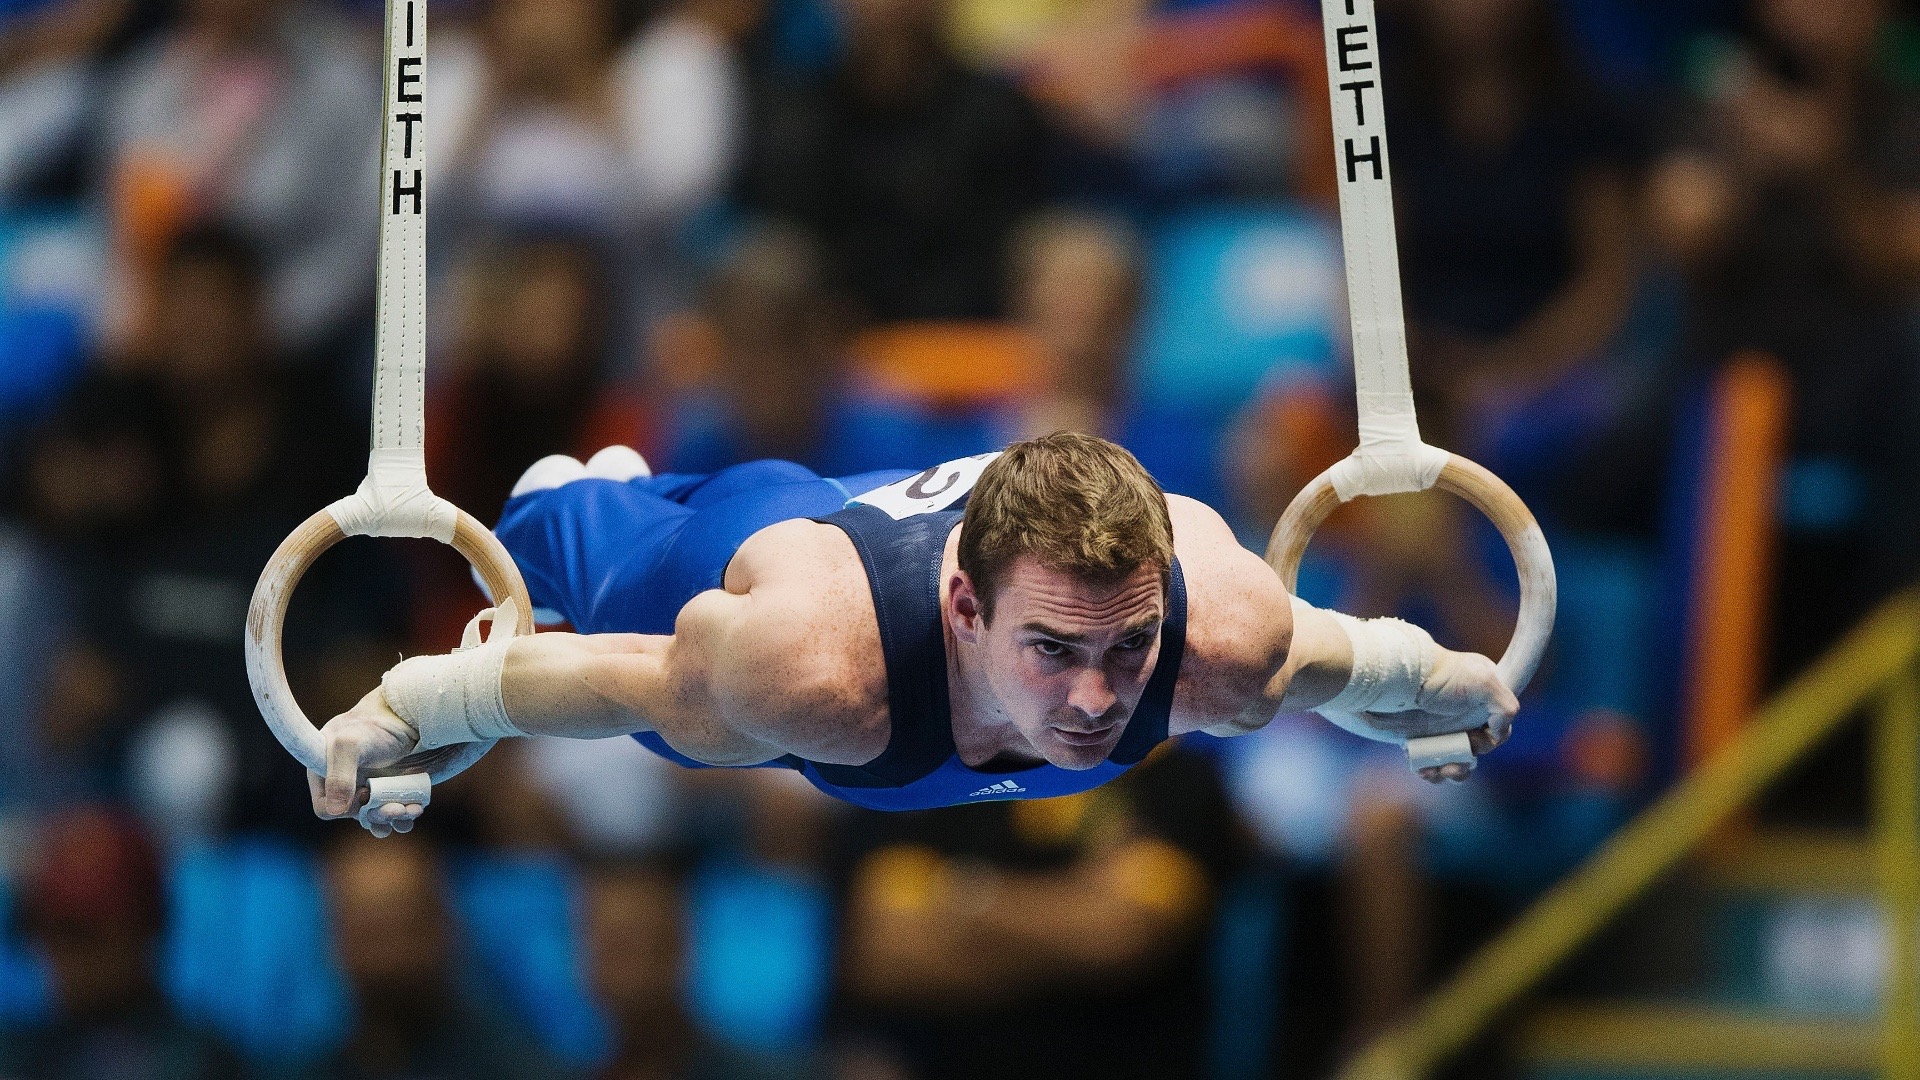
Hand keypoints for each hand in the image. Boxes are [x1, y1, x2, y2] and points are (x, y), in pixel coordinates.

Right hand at [307, 687, 424, 836]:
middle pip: (356, 817)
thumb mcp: (349, 745)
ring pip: (377, 818)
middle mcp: (346, 785)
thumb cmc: (372, 725)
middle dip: (376, 816)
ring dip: (393, 819)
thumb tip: (335, 811)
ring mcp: (370, 788)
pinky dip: (405, 815)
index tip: (364, 791)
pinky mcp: (392, 789)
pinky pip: (395, 812)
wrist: (406, 714)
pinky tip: (415, 809)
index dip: (343, 808)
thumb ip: (339, 776)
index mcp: (325, 775)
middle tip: (396, 808)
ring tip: (409, 811)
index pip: (325, 808)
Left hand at [1405, 649, 1518, 784]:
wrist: (1400, 678)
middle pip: (1477, 752)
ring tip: (1438, 770)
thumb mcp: (1484, 680)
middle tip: (1453, 764)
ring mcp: (1443, 730)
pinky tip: (1423, 768)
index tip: (1474, 740)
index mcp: (1483, 702)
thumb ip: (1505, 706)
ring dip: (1452, 772)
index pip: (1498, 730)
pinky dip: (1431, 772)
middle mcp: (1465, 718)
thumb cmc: (1442, 675)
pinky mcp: (1421, 740)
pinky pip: (1432, 765)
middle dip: (1467, 763)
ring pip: (1457, 763)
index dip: (1490, 741)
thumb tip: (1499, 734)